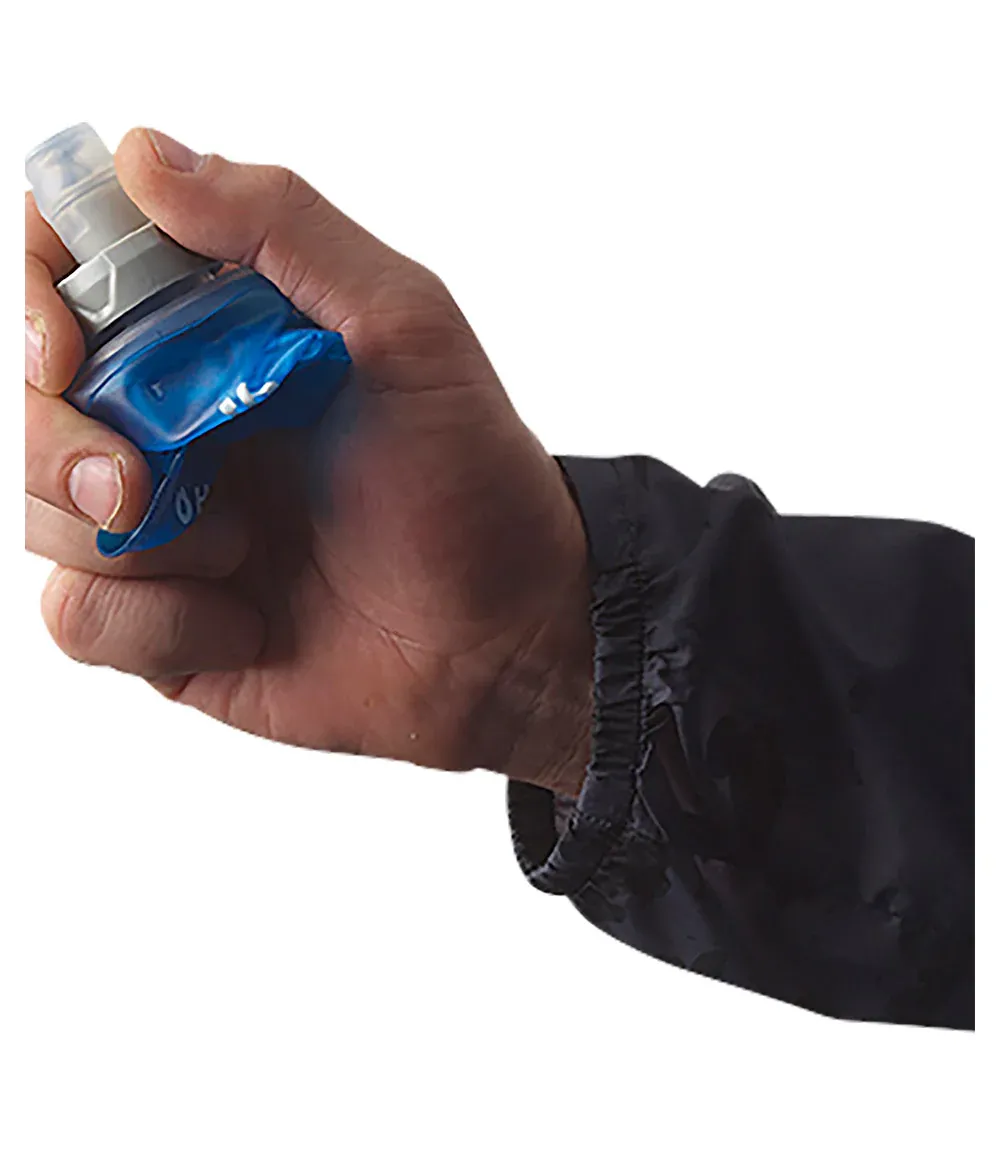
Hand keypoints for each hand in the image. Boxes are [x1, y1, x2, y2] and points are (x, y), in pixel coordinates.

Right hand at [25, 129, 591, 794]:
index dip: (35, 294)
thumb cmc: (474, 482)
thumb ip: (285, 228)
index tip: (65, 346)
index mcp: (220, 336)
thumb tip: (142, 157)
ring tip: (244, 553)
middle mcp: (178, 421)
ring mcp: (167, 524)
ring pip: (40, 510)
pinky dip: (154, 625)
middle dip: (59, 441)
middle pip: (27, 398)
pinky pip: (79, 618)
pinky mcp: (167, 622)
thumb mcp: (407, 328)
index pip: (70, 271)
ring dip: (131, 540)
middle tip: (138, 481)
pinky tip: (243, 626)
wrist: (505, 637)